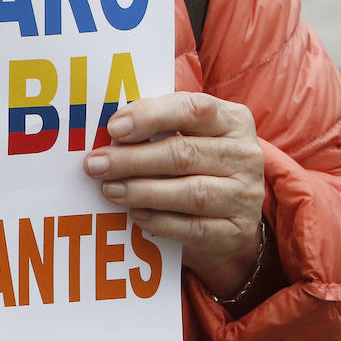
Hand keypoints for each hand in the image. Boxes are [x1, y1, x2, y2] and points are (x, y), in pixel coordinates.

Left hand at [83, 92, 264, 299]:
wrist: (232, 219)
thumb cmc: (199, 166)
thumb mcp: (189, 136)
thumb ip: (158, 127)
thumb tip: (110, 131)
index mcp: (232, 121)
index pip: (193, 109)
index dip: (151, 116)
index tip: (114, 128)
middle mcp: (244, 155)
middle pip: (185, 153)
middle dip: (133, 159)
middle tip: (96, 164)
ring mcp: (244, 196)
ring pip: (190, 193)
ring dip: (142, 191)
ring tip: (109, 190)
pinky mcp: (236, 231)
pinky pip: (194, 228)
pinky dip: (160, 221)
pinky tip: (135, 215)